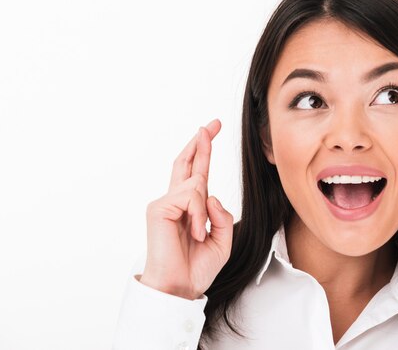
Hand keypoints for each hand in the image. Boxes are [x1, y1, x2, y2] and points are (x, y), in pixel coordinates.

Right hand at [140, 119, 233, 299]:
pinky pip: (189, 197)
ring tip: (200, 234)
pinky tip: (195, 232)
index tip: (210, 130)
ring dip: (204, 210)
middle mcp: (174, 201)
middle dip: (201, 142)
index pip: (196, 172)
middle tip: (211, 124)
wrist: (180, 288)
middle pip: (186, 163)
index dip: (203, 151)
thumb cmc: (197, 267)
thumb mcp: (222, 240)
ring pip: (196, 184)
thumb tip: (211, 195)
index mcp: (190, 207)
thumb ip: (222, 215)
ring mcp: (164, 203)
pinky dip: (198, 215)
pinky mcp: (158, 208)